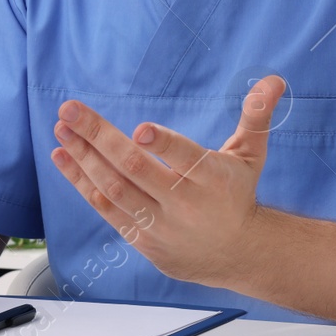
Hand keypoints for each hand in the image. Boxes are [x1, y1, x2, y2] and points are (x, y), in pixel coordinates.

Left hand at [50, 75, 284, 289]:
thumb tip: (274, 80)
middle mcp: (183, 204)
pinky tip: (64, 158)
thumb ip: (256, 117)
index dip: (165, 145)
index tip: (140, 129)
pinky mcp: (143, 239)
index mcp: (211, 179)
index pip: (186, 160)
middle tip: (70, 110)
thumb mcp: (251, 155)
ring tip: (60, 129)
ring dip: (82, 158)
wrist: (238, 255)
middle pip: (135, 169)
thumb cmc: (238, 195)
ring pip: (114, 190)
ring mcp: (160, 224)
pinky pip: (107, 210)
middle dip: (98, 137)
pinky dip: (83, 183)